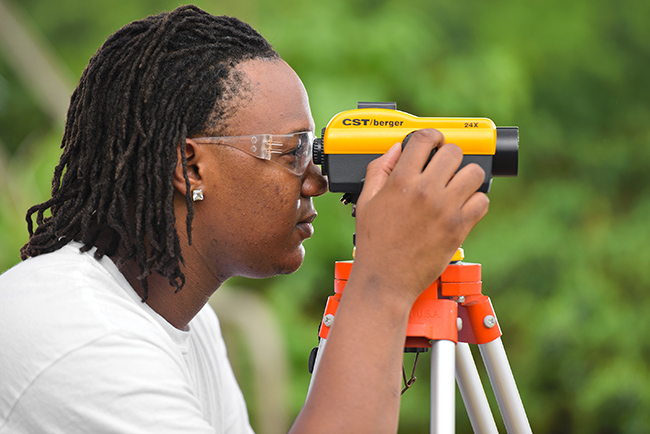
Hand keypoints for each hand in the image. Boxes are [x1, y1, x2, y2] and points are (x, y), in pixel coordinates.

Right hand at [352, 129, 488, 303]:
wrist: (385, 279)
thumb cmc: (374, 244)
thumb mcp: (366, 202)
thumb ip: (379, 170)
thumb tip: (395, 149)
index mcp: (400, 181)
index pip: (424, 139)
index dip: (431, 136)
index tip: (434, 141)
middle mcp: (425, 191)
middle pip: (453, 152)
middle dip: (449, 156)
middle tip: (444, 167)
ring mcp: (445, 209)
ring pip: (473, 173)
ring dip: (466, 176)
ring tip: (456, 185)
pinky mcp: (458, 228)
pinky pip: (482, 201)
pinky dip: (476, 201)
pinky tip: (463, 206)